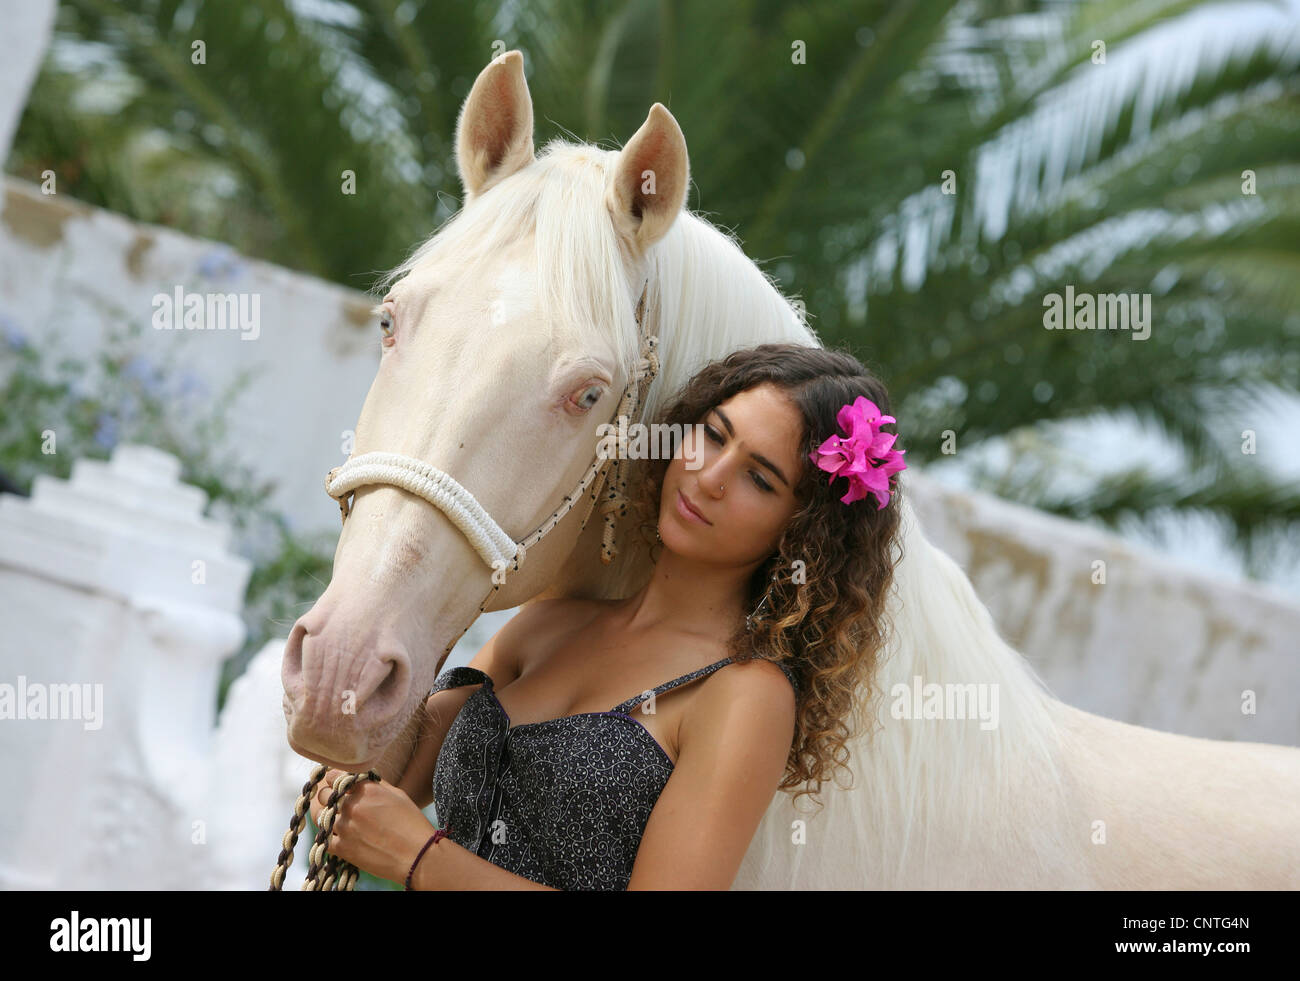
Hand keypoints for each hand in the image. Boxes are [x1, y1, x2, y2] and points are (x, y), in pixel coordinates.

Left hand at [307, 769, 437, 885]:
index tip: (333, 782)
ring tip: (333, 816)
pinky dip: (328, 835)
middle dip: (327, 796)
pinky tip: (336, 833)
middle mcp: (352, 806)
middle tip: (332, 799)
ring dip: (325, 815)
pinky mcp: (343, 848)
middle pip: (324, 795)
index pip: (333, 776)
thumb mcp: (397, 795)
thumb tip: (360, 780)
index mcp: (367, 789)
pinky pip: (324, 838)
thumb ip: (375, 785)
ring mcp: (345, 828)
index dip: (331, 778)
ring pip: (320, 817)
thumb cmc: (411, 824)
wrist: (417, 855)